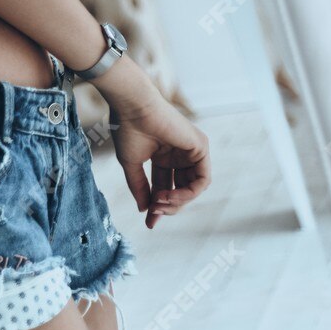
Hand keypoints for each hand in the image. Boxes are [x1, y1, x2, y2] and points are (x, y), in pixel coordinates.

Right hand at [107, 92, 210, 229]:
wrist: (132, 107)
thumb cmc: (128, 129)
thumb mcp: (132, 165)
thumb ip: (140, 187)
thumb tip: (145, 210)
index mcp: (163, 156)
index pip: (165, 186)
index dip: (157, 205)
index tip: (148, 222)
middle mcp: (179, 154)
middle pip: (181, 190)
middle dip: (168, 206)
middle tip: (154, 213)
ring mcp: (192, 151)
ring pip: (193, 188)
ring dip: (178, 202)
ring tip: (160, 203)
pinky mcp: (201, 148)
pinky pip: (202, 180)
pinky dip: (189, 193)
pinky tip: (171, 196)